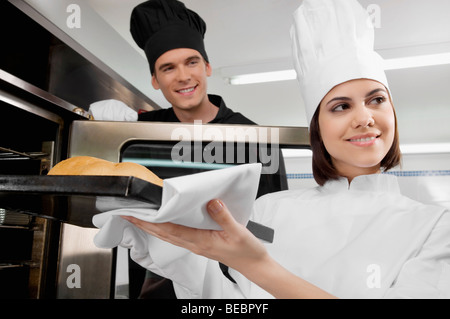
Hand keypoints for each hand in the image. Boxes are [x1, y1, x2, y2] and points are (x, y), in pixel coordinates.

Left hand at [122, 200, 336, 297]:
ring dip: (153, 226)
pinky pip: (178, 236)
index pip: (169, 230)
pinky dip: (166, 229)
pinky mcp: (201, 244)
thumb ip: (223, 216)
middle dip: (145, 224)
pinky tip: (164, 224)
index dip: (151, 221)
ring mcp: (197, 245)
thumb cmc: (246, 251)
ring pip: (169, 236)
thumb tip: (210, 202)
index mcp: (200, 241)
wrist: (254, 265)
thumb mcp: (237, 231)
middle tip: (129, 214)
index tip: (137, 214)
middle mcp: (195, 244)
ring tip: (141, 218)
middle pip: (164, 233)